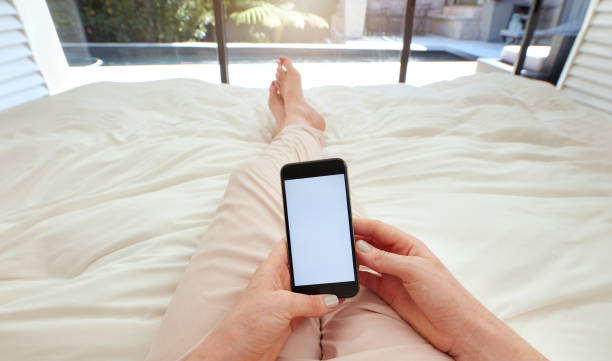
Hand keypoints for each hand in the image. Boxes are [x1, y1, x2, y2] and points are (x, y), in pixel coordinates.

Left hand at [187, 239, 340, 360]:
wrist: (235, 355)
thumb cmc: (245, 325)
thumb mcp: (280, 306)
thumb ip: (309, 301)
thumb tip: (333, 298)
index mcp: (270, 271)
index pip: (287, 246)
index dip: (301, 237)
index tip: (320, 229)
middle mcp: (279, 283)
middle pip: (303, 267)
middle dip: (320, 262)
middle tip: (340, 255)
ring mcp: (286, 301)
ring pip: (310, 288)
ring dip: (324, 286)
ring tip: (343, 279)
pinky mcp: (291, 318)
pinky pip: (313, 307)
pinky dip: (324, 305)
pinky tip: (337, 302)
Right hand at [353, 218, 546, 360]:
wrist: (456, 328)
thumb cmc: (446, 295)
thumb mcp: (414, 271)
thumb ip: (386, 259)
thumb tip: (361, 247)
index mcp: (408, 245)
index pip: (379, 229)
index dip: (360, 224)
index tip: (342, 222)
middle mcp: (399, 258)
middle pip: (371, 243)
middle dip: (353, 239)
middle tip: (334, 239)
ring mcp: (393, 275)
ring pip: (367, 261)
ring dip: (353, 258)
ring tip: (336, 255)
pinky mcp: (389, 292)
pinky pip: (368, 279)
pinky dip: (356, 276)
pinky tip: (347, 274)